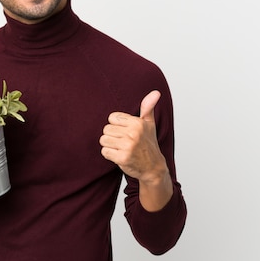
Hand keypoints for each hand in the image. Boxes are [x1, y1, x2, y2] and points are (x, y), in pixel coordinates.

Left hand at [100, 90, 172, 210]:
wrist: (153, 168)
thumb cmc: (149, 144)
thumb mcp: (149, 124)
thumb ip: (148, 107)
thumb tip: (155, 92)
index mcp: (138, 123)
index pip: (112, 118)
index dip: (116, 125)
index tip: (125, 132)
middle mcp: (133, 133)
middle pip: (106, 129)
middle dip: (112, 136)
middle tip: (124, 142)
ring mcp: (128, 146)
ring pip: (103, 140)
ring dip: (109, 146)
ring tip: (121, 148)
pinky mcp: (122, 158)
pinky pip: (104, 152)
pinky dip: (109, 155)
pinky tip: (119, 156)